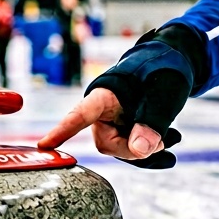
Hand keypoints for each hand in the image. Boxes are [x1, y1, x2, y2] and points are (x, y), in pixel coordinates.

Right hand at [37, 25, 200, 168]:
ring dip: (147, 150)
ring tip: (172, 138)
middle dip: (134, 149)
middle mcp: (102, 111)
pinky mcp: (124, 131)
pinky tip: (169, 144)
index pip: (80, 115)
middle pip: (106, 143)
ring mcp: (112, 123)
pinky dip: (149, 151)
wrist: (174, 66)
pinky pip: (130, 150)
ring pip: (120, 150)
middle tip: (163, 143)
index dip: (63, 131)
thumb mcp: (165, 94)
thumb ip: (153, 121)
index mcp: (104, 95)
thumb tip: (139, 152)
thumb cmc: (166, 71)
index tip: (43, 146)